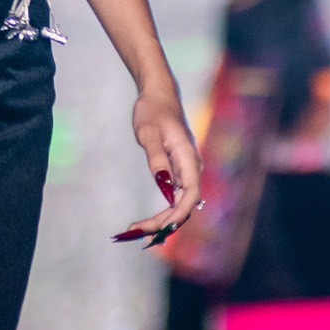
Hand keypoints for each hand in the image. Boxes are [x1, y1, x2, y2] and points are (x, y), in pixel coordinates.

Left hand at [113, 84, 201, 245]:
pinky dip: (163, 212)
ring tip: (139, 231)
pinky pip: (175, 198)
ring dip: (163, 220)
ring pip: (180, 204)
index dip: (178, 214)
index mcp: (188, 158)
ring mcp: (186, 171)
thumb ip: (157, 160)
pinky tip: (147, 222)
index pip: (191, 195)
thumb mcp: (149, 134)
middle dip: (164, 222)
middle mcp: (192, 167)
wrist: (159, 96)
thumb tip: (166, 188)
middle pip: (185, 204)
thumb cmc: (153, 112)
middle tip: (137, 232)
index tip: (159, 228)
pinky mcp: (179, 172)